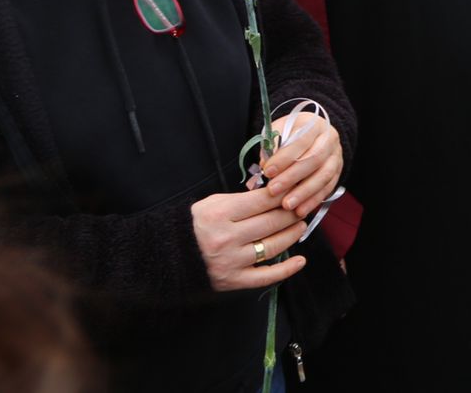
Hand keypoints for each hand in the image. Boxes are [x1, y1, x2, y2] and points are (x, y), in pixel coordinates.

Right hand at [192, 189, 307, 291]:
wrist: (168, 255)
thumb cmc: (196, 224)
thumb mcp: (214, 203)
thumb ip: (244, 199)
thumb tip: (276, 193)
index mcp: (220, 213)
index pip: (263, 201)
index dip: (284, 195)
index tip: (296, 191)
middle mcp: (226, 237)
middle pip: (271, 222)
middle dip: (292, 213)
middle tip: (302, 208)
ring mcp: (230, 261)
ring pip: (272, 246)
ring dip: (292, 235)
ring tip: (300, 226)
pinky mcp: (231, 280)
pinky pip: (264, 277)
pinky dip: (286, 270)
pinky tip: (301, 261)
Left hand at [259, 111, 342, 217]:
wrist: (312, 136)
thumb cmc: (290, 135)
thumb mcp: (279, 131)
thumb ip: (272, 146)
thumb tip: (265, 165)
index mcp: (314, 125)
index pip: (301, 140)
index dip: (284, 157)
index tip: (267, 171)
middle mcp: (330, 139)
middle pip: (314, 159)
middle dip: (292, 177)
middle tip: (273, 190)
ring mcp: (336, 156)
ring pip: (324, 176)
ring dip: (304, 193)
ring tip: (287, 205)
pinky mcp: (337, 172)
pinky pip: (328, 188)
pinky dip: (313, 201)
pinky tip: (300, 211)